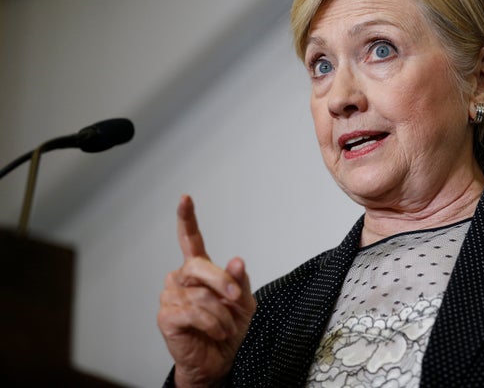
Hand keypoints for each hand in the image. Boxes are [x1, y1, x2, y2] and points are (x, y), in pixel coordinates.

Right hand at [157, 195, 255, 386]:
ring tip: (225, 326)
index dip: (187, 218)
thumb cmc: (229, 328)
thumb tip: (236, 261)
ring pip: (201, 295)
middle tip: (235, 298)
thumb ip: (238, 280)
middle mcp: (181, 279)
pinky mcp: (167, 316)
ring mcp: (171, 296)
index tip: (185, 198)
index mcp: (199, 270)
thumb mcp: (243, 301)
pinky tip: (215, 332)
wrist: (220, 360)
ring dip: (222, 314)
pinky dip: (213, 324)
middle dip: (222, 282)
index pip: (190, 239)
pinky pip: (194, 312)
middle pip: (199, 266)